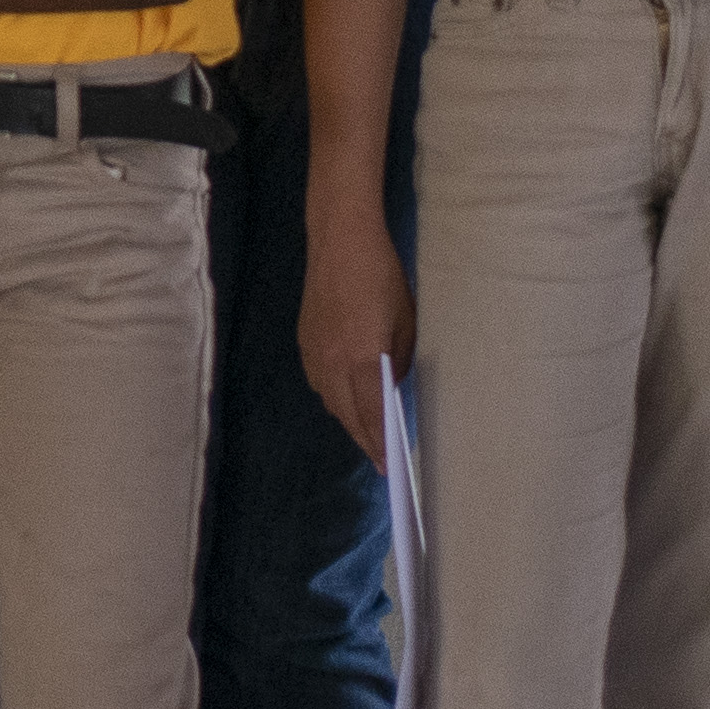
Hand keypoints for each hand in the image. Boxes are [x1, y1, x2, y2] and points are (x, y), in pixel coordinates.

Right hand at [300, 232, 413, 460]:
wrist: (340, 241)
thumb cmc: (382, 278)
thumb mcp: (404, 323)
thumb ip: (396, 361)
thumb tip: (387, 385)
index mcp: (360, 358)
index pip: (371, 414)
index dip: (379, 443)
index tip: (388, 467)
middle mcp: (332, 361)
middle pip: (346, 413)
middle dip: (363, 438)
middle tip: (380, 458)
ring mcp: (313, 351)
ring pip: (329, 399)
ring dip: (347, 418)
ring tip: (366, 431)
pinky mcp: (304, 340)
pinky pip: (318, 380)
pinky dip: (333, 395)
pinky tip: (345, 397)